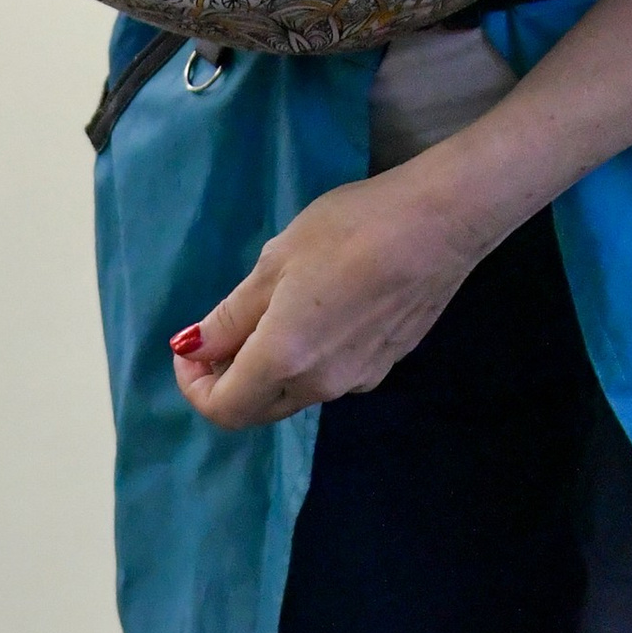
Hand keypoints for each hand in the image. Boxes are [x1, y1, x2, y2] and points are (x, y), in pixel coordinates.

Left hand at [167, 169, 480, 429]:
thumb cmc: (350, 230)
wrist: (439, 224)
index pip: (223, 409)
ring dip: (268, 368)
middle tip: (224, 333)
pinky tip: (322, 309)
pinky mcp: (385, 365)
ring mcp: (358, 380)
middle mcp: (320, 384)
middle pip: (257, 409)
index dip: (195, 386)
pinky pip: (330, 376)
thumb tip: (195, 348)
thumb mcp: (275, 263)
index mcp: (283, 359)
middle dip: (228, 381)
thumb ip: (230, 316)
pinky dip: (307, 359)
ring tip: (274, 310)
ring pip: (295, 392)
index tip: (192, 349)